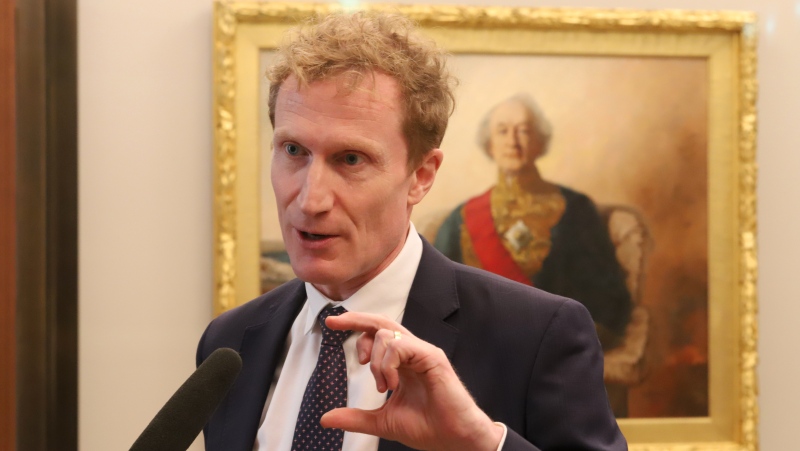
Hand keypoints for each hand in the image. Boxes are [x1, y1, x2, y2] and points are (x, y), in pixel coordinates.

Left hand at [321, 312, 503, 450]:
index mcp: (401, 363)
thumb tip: (325, 419)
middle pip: (380, 322)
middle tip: (333, 322)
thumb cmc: (427, 428)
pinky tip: (392, 384)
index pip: (375, 334)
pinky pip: (401, 346)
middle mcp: (412, 353)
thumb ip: (355, 418)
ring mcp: (422, 353)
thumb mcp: (382, 422)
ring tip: (383, 386)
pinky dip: (388, 364)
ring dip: (375, 362)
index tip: (331, 329)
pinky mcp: (432, 357)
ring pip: (386, 334)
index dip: (355, 329)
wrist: (454, 439)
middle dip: (355, 319)